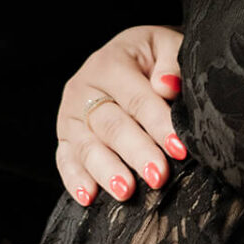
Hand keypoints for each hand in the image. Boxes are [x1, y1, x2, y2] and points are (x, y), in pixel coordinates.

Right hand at [55, 23, 186, 205]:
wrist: (131, 56)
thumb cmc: (153, 56)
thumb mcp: (167, 46)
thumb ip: (172, 62)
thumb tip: (166, 86)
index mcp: (111, 63)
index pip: (137, 99)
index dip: (159, 124)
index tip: (179, 148)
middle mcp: (85, 87)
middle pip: (112, 125)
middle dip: (136, 152)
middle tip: (157, 176)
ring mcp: (71, 113)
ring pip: (87, 146)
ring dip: (106, 171)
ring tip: (126, 191)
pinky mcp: (64, 135)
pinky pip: (65, 159)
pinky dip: (74, 179)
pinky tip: (88, 197)